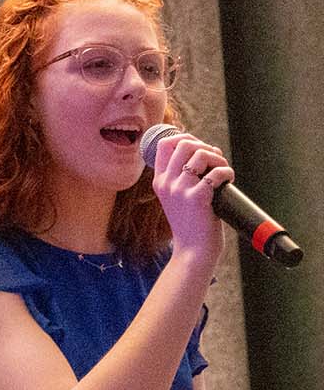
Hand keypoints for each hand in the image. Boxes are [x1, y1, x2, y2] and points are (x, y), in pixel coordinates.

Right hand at [151, 132, 233, 265]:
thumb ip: (182, 177)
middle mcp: (166, 183)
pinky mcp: (197, 198)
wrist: (192, 250)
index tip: (200, 149)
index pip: (165, 144)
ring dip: (218, 158)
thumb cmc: (191, 223)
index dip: (186, 138)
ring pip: (200, 154)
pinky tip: (229, 181)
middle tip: (215, 161)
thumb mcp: (177, 198)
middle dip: (205, 146)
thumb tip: (203, 150)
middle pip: (183, 143)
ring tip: (223, 171)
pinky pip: (216, 173)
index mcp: (160, 181)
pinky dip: (227, 172)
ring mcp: (179, 190)